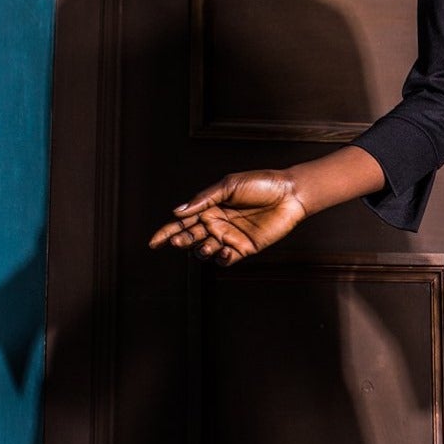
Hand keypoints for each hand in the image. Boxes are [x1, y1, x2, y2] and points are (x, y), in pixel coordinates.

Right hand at [148, 172, 308, 266]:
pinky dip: (220, 258)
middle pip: (190, 238)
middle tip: (179, 241)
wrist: (290, 194)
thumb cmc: (261, 184)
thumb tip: (177, 212)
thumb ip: (204, 199)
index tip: (153, 242)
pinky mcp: (245, 248)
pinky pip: (226, 259)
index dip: (166, 233)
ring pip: (205, 250)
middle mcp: (217, 224)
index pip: (182, 222)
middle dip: (180, 241)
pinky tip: (223, 250)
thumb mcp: (229, 185)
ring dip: (200, 251)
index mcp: (209, 207)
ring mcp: (230, 237)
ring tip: (206, 245)